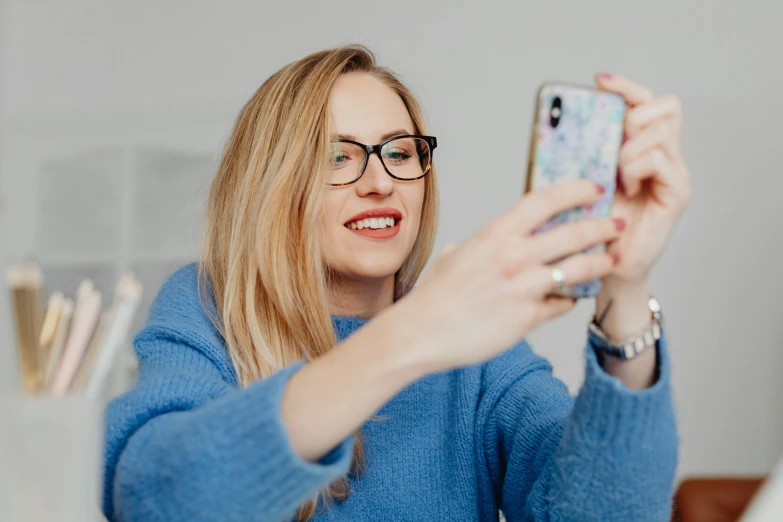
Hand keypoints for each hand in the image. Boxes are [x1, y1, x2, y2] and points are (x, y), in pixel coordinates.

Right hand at [396, 180, 622, 373]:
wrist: (420, 333)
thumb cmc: (433, 296)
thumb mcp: (455, 256)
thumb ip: (480, 246)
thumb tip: (490, 243)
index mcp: (494, 235)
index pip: (544, 201)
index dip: (574, 191)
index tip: (594, 189)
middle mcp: (513, 257)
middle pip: (573, 233)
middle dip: (602, 227)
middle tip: (617, 224)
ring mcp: (523, 288)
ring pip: (578, 269)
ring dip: (600, 263)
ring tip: (611, 260)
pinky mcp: (527, 318)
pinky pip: (561, 305)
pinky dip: (569, 300)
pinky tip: (572, 298)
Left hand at [595, 74, 691, 285]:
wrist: (608, 268)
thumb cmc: (594, 227)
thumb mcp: (583, 180)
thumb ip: (584, 153)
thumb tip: (556, 124)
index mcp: (643, 148)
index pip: (646, 102)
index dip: (626, 86)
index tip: (599, 81)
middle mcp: (666, 156)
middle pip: (664, 106)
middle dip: (633, 116)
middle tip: (613, 145)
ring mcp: (674, 173)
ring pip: (658, 131)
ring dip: (628, 149)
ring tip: (616, 176)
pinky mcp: (677, 192)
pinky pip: (658, 159)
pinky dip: (636, 168)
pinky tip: (625, 189)